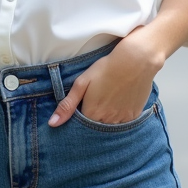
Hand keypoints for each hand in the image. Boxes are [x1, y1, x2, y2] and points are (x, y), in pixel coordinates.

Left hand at [48, 27, 162, 126]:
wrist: (135, 60)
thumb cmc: (106, 68)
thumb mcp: (82, 82)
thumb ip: (67, 105)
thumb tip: (52, 123)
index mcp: (92, 114)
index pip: (81, 125)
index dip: (80, 116)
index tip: (83, 106)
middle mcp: (107, 121)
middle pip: (95, 127)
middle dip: (93, 118)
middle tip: (97, 100)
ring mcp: (122, 120)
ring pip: (109, 126)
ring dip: (106, 118)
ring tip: (109, 99)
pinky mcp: (134, 116)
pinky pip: (123, 122)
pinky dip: (119, 116)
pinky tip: (119, 101)